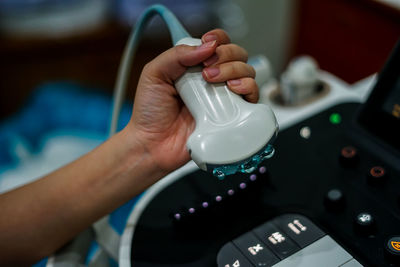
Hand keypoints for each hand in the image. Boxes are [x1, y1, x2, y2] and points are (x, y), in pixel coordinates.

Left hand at [127, 29, 258, 173]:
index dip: (219, 39)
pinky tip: (233, 89)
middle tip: (207, 69)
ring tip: (213, 81)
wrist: (153, 144)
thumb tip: (207, 45)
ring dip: (235, 69)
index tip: (209, 43)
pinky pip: (252, 97)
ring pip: (246, 72)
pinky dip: (248, 87)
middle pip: (236, 54)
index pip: (217, 43)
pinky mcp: (232, 115)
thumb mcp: (154, 74)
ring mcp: (223, 97)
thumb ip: (176, 55)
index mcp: (194, 66)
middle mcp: (212, 80)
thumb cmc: (150, 112)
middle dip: (226, 54)